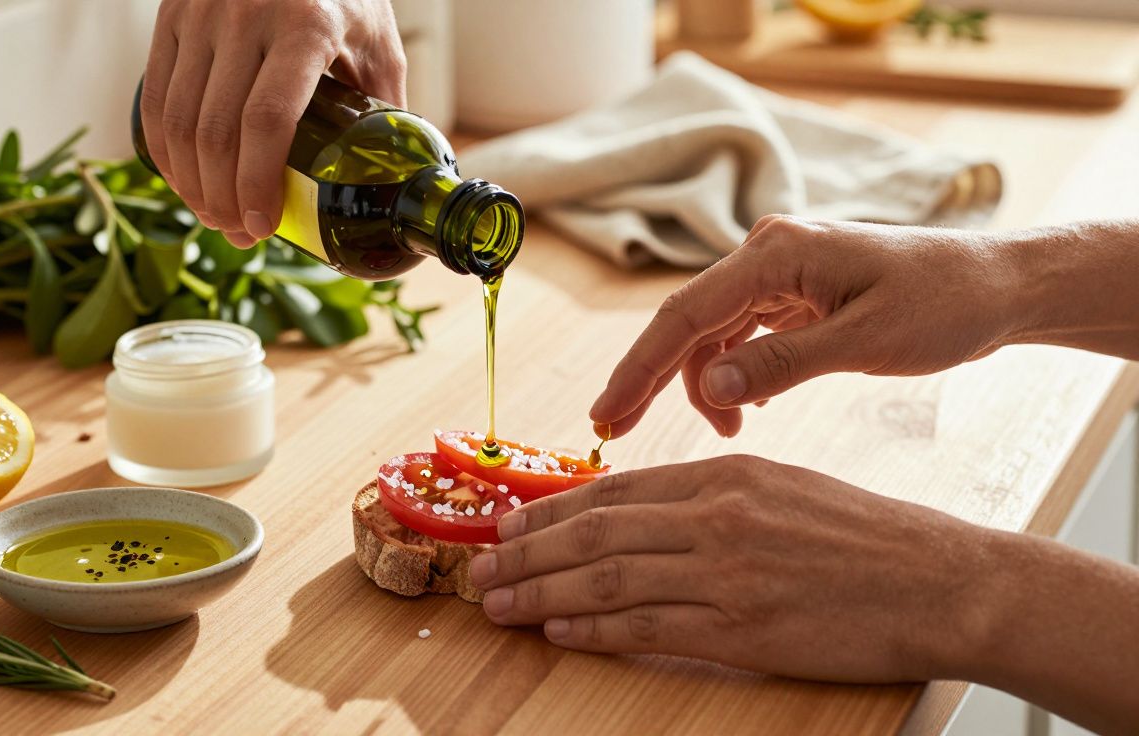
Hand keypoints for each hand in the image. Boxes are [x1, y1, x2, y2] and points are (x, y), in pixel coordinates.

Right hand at [141, 0, 405, 246]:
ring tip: (216, 216)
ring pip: (178, 119)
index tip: (263, 226)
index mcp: (305, 26)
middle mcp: (246, 15)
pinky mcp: (170, 15)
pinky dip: (165, 150)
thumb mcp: (378, 43)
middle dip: (223, 197)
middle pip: (216, 130)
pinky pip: (155, 96)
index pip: (268, 119)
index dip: (257, 182)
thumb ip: (382, 108)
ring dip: (191, 182)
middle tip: (241, 233)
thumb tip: (390, 180)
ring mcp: (201, 13)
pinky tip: (185, 180)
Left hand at [467, 455, 989, 682]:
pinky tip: (559, 631)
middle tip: (479, 566)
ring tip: (498, 603)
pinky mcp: (742, 629)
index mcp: (725, 476)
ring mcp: (726, 574)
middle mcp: (716, 517)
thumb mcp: (782, 487)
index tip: (508, 524)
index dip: (550, 510)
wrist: (940, 581)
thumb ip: (710, 497)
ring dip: (541, 591)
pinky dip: (594, 630)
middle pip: (594, 533)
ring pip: (607, 579)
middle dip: (526, 552)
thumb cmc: (865, 535)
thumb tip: (643, 513)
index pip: (613, 491)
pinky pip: (647, 627)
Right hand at [589, 216, 1020, 437]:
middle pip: (687, 320)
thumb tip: (710, 390)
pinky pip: (742, 331)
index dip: (638, 368)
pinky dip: (736, 370)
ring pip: (712, 330)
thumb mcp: (866, 340)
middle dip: (652, 377)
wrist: (999, 285)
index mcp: (778, 252)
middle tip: (616, 432)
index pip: (685, 315)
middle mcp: (768, 252)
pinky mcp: (793, 290)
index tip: (604, 414)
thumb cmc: (945, 305)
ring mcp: (779, 269)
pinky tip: (749, 406)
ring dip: (706, 382)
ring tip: (728, 433)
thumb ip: (783, 363)